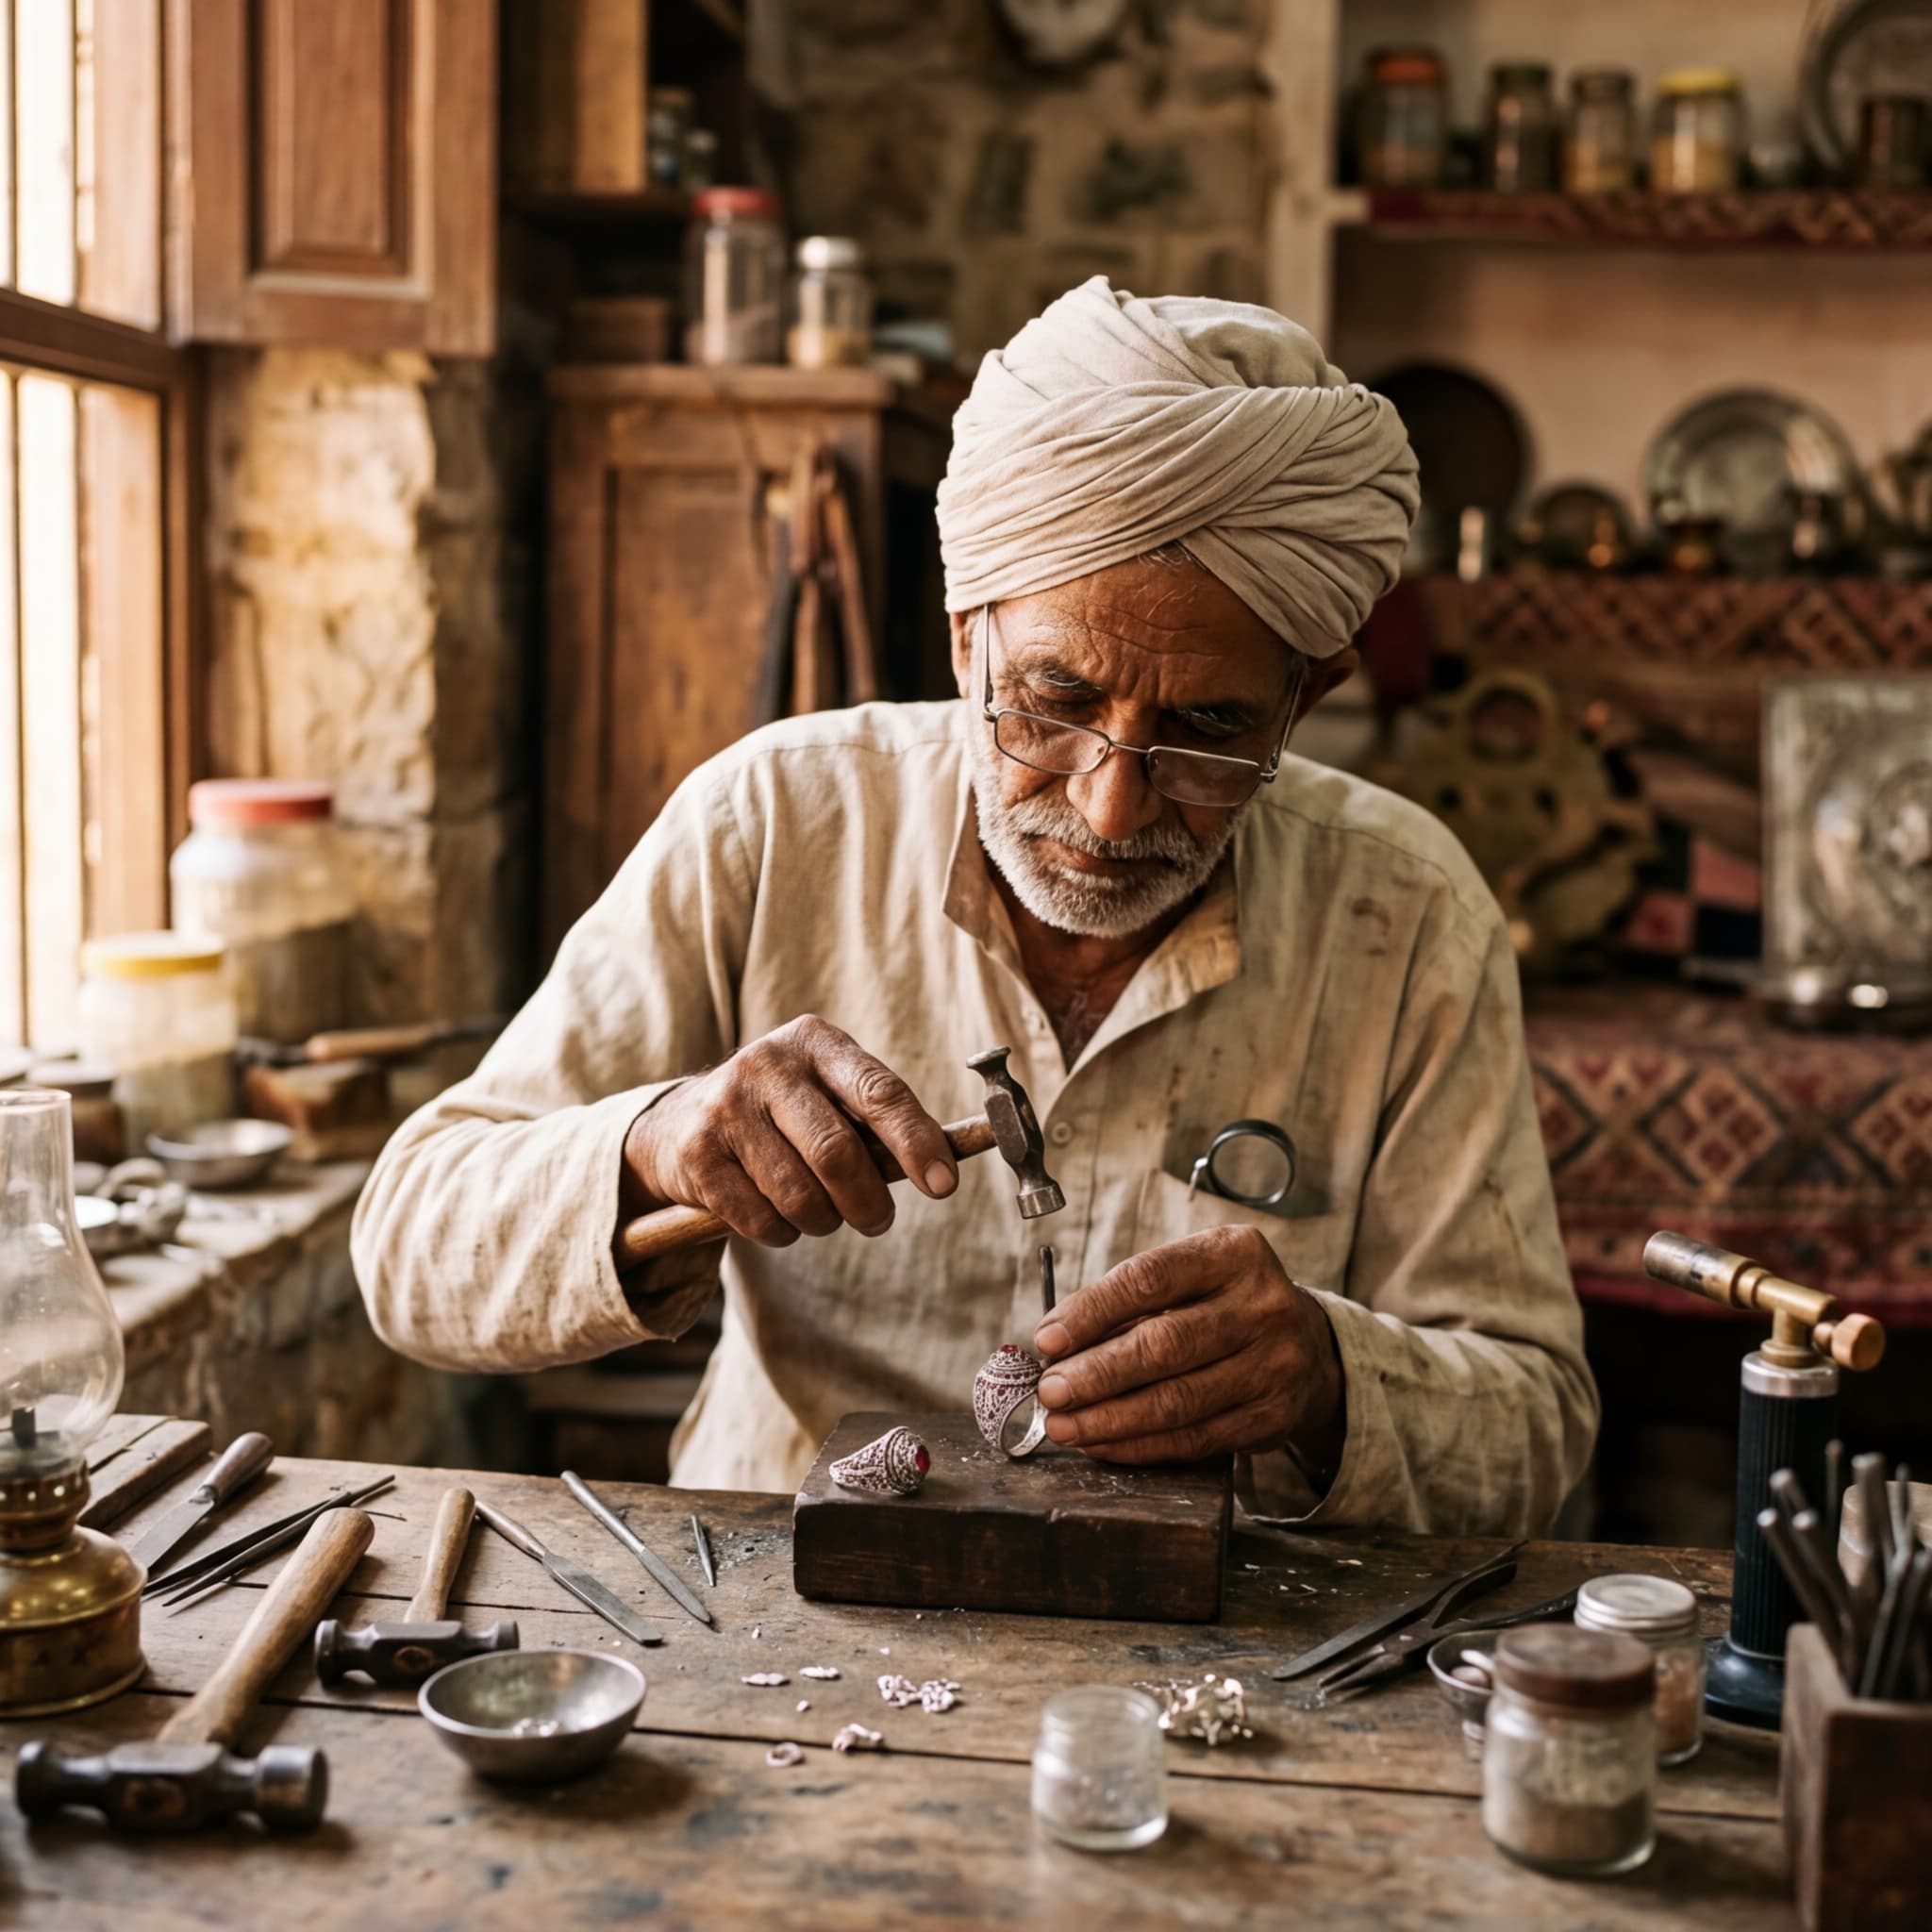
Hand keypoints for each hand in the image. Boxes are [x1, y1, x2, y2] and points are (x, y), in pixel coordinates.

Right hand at [621, 1016, 956, 1246]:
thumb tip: (940, 1170)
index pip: (879, 1092)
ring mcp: (726, 1107)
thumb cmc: (784, 1114)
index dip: (916, 1142)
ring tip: (823, 1216)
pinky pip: (759, 1218)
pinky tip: (780, 1219)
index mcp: (816, 1042)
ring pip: (799, 1194)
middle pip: (837, 1152)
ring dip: (823, 1221)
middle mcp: (768, 1064)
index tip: (943, 1184)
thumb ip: (876, 1123)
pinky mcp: (697, 1152)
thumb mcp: (828, 1095)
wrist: (680, 1122)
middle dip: (868, 1202)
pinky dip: (782, 1233)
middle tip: (878, 1221)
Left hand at [1032, 1225, 1346, 1475]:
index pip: (1150, 1279)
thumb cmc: (1226, 1306)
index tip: (1048, 1338)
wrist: (1309, 1348)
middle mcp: (1262, 1306)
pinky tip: (1103, 1443)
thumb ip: (1132, 1303)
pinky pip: (1195, 1438)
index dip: (1092, 1311)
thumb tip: (1058, 1345)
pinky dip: (1140, 1446)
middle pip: (1165, 1344)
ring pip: (1178, 1400)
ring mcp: (1274, 1364)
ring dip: (1110, 1418)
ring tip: (1065, 1425)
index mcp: (1234, 1254)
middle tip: (1050, 1391)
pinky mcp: (1273, 1417)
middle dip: (1096, 1373)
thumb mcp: (1193, 1279)